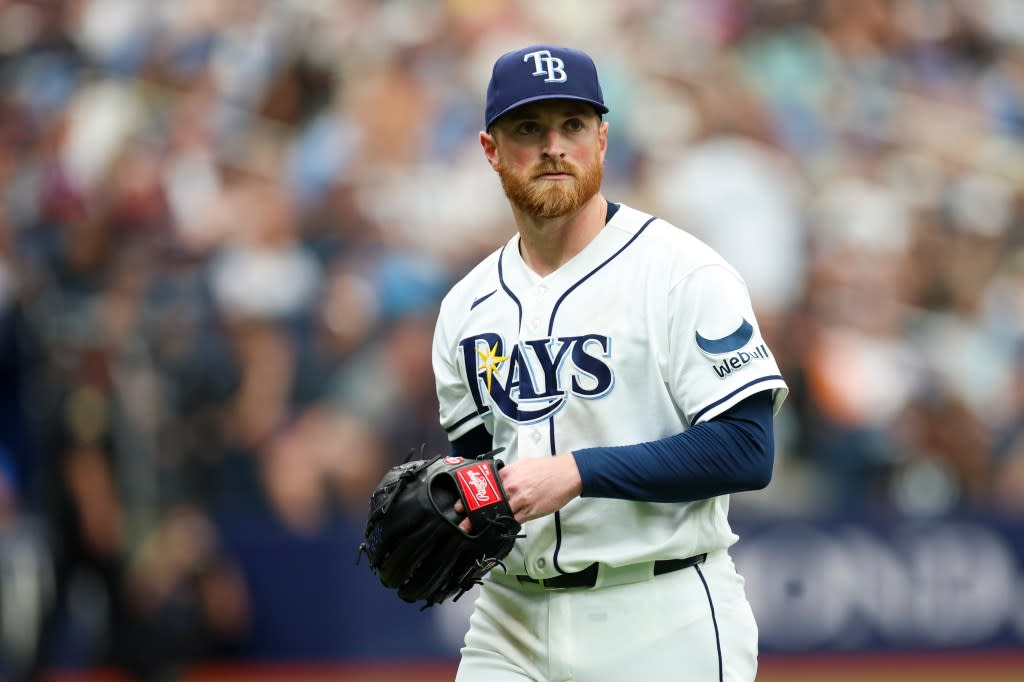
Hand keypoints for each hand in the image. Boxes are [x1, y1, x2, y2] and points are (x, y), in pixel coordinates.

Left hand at [456, 453, 581, 532]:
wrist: (567, 473)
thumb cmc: (547, 468)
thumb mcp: (523, 465)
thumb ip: (508, 474)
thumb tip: (498, 482)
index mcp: (508, 474)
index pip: (484, 487)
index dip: (471, 498)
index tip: (461, 505)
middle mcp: (511, 486)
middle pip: (488, 503)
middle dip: (474, 514)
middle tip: (463, 522)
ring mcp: (521, 500)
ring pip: (499, 514)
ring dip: (488, 522)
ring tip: (476, 529)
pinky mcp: (530, 511)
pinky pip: (514, 521)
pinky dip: (506, 525)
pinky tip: (499, 528)